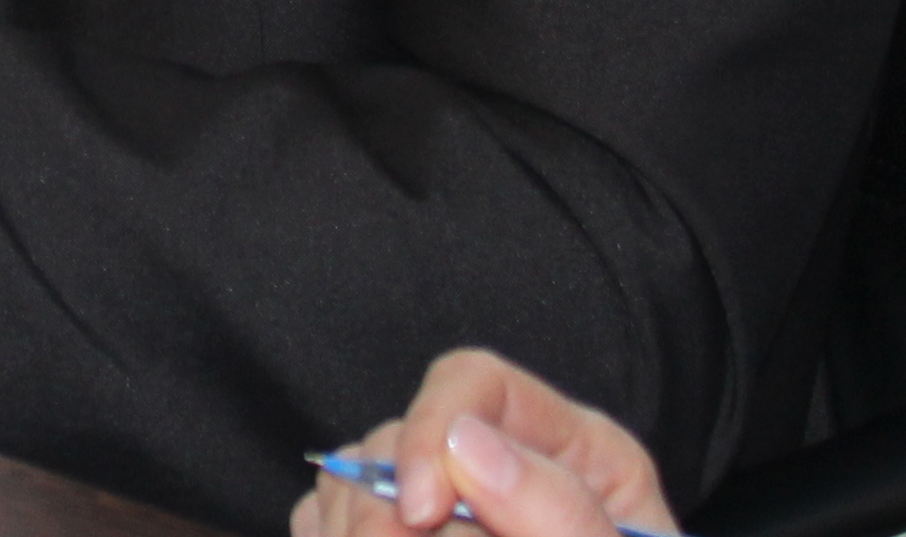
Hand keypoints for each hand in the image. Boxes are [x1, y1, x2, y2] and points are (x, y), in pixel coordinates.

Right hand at [293, 350, 670, 536]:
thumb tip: (467, 445)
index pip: (475, 385)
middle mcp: (505, 468)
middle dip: (381, 513)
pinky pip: (324, 522)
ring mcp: (448, 508)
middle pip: (396, 437)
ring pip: (348, 482)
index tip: (418, 512)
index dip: (429, 432)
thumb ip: (562, 517)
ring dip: (354, 534)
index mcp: (580, 460)